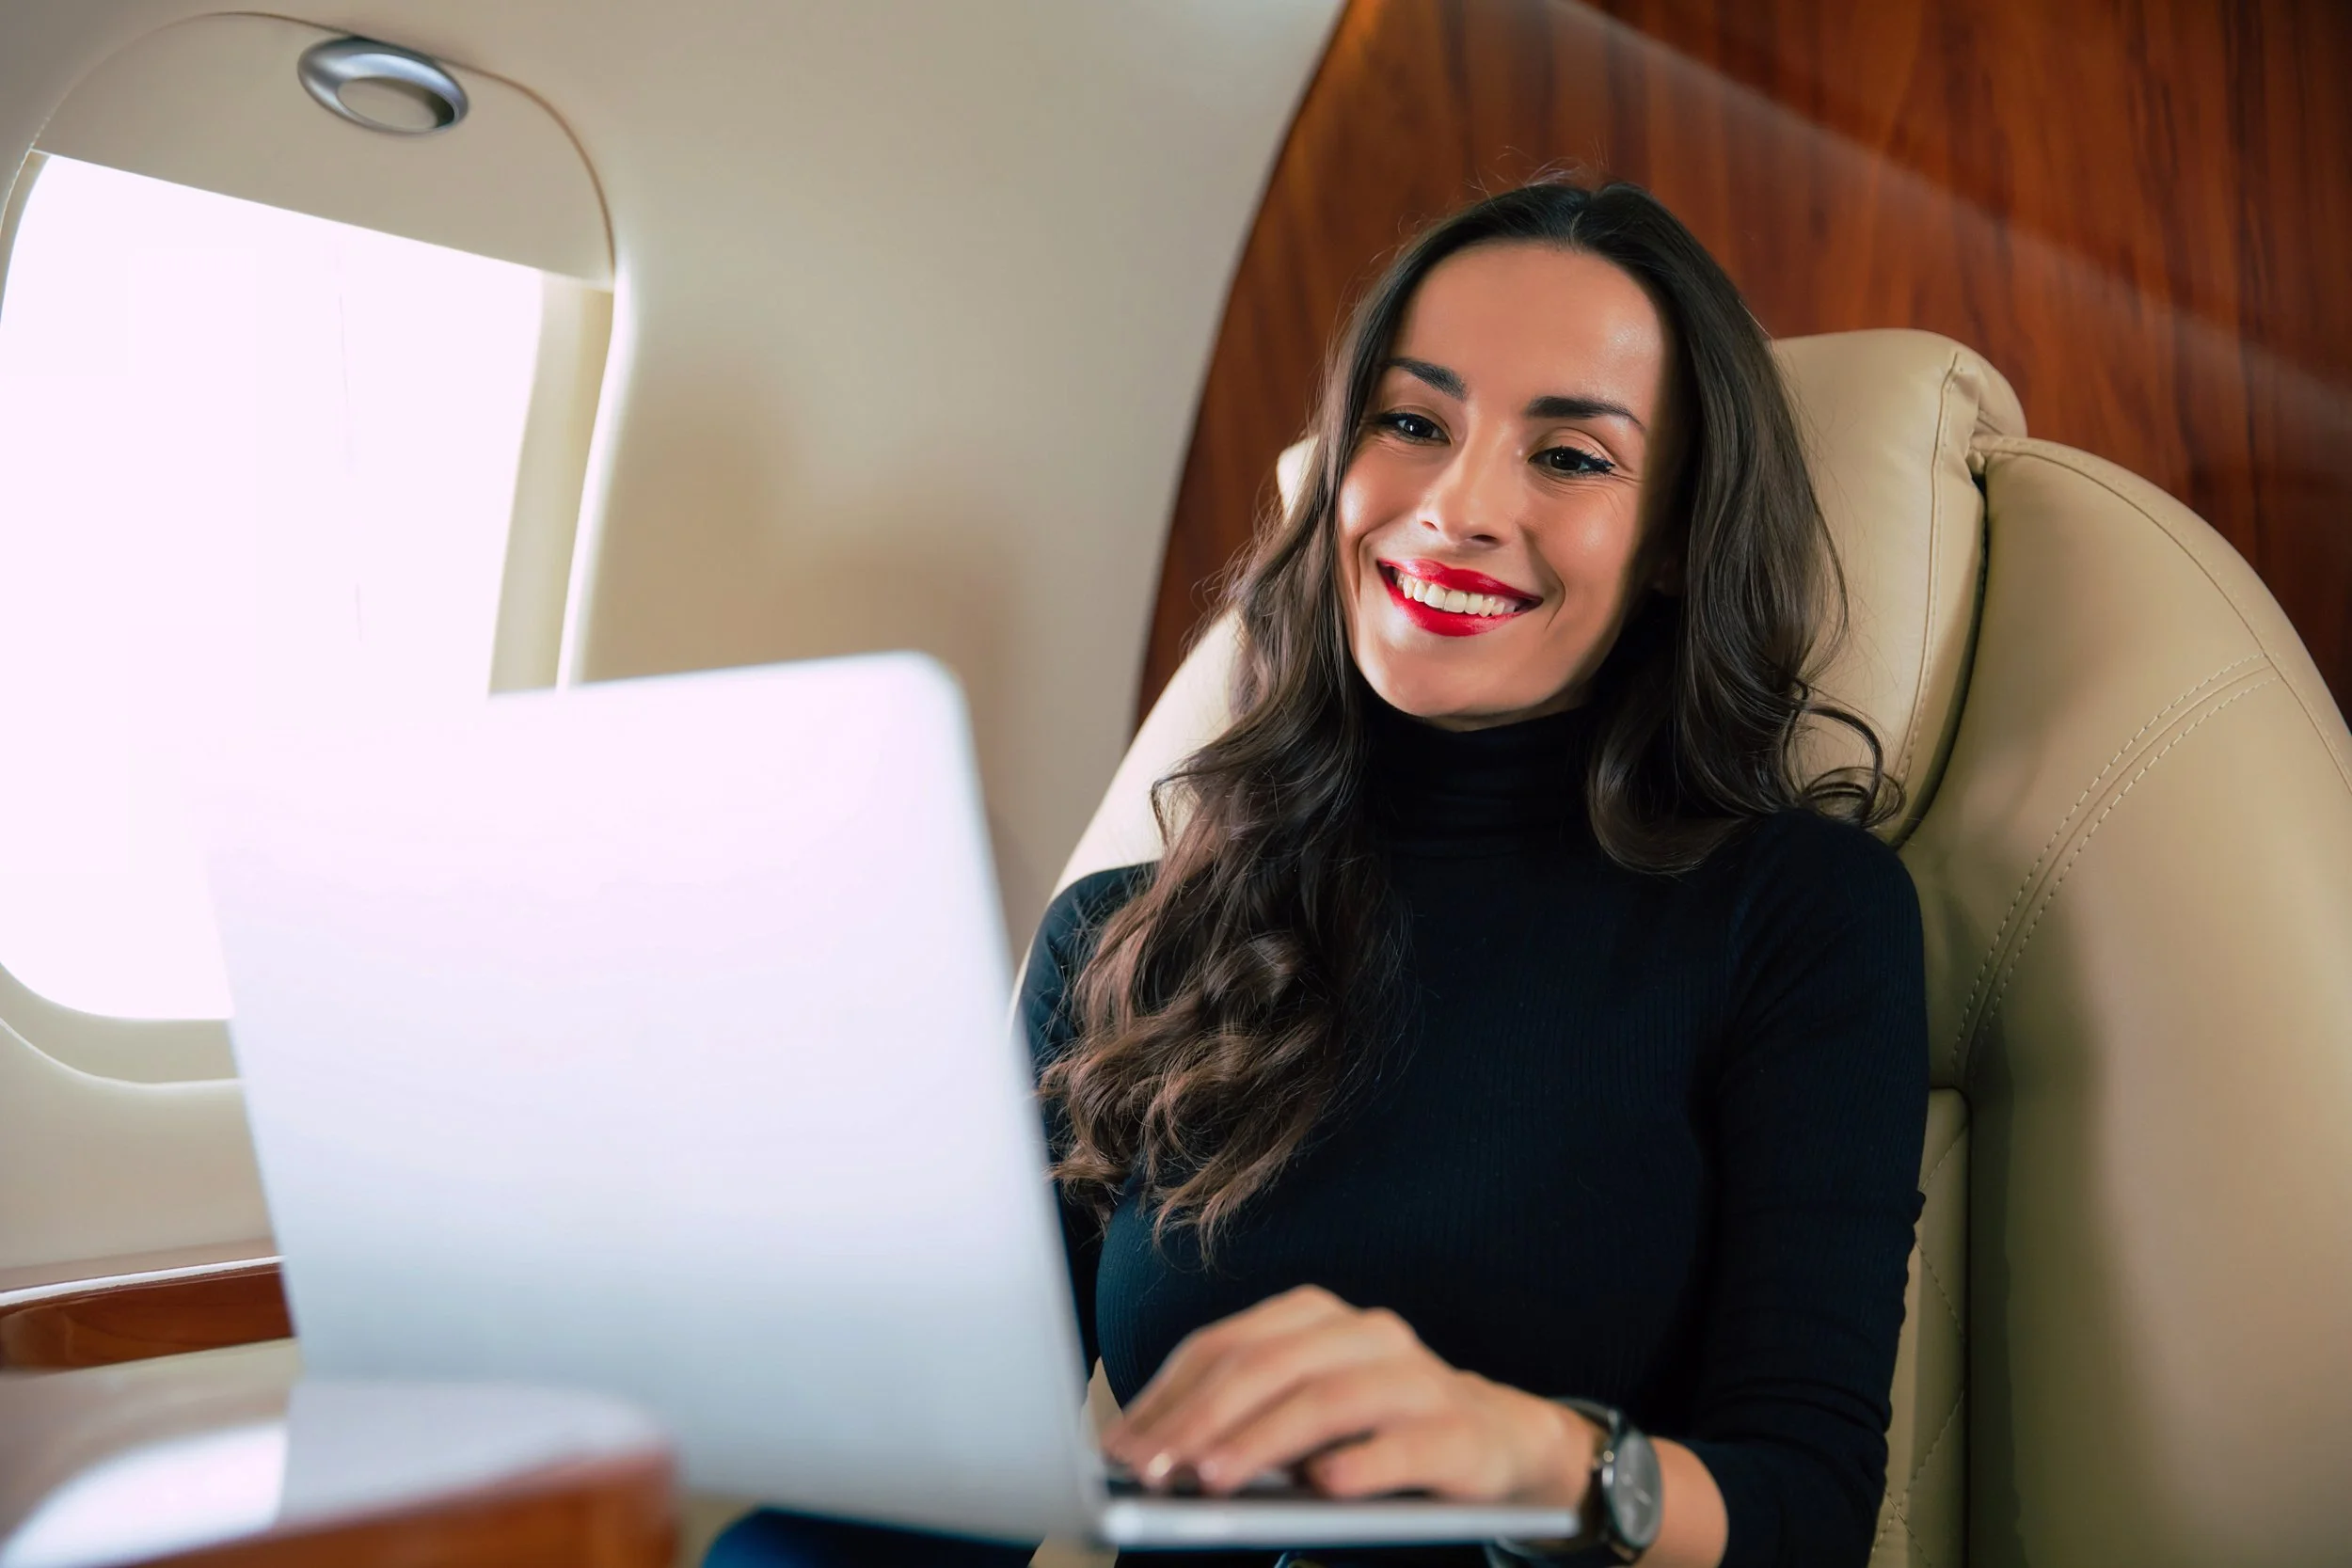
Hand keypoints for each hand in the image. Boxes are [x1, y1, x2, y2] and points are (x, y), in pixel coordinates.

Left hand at [1100, 1284, 1596, 1504]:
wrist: (1500, 1442)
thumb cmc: (1375, 1432)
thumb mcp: (1305, 1416)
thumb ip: (1245, 1421)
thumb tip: (1153, 1454)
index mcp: (1316, 1317)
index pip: (1226, 1345)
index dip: (1168, 1395)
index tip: (1122, 1447)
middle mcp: (1365, 1333)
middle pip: (1268, 1366)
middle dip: (1201, 1418)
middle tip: (1154, 1469)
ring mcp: (1416, 1376)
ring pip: (1327, 1398)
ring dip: (1261, 1440)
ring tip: (1211, 1480)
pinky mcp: (1458, 1430)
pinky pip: (1401, 1444)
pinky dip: (1358, 1464)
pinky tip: (1321, 1487)